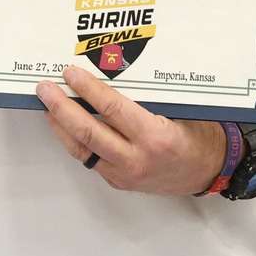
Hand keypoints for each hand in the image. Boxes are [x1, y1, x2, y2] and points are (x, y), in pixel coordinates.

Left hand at [37, 66, 227, 195]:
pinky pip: (89, 158)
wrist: (209, 171)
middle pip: (88, 131)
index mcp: (155, 137)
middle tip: (45, 88)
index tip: (70, 73)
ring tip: (47, 105)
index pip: (112, 108)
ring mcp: (125, 174)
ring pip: (82, 148)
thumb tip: (108, 73)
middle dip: (62, 108)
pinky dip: (74, 140)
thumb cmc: (197, 135)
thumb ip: (145, 98)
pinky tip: (64, 125)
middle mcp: (137, 159)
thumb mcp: (178, 110)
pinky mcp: (118, 181)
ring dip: (60, 125)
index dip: (87, 89)